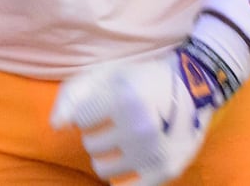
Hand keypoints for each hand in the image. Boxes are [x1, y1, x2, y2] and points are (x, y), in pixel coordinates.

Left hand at [49, 43, 227, 185]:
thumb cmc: (140, 78)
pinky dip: (122, 178)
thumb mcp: (105, 74)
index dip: (88, 113)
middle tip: (115, 124)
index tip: (103, 106)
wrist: (193, 85)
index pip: (80, 120)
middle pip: (90, 145)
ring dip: (106, 156)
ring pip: (102, 169)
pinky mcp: (167, 170)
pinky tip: (128, 163)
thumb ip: (72, 96)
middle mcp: (140, 127)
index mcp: (124, 98)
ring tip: (121, 141)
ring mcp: (155, 151)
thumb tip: (56, 127)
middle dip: (97, 134)